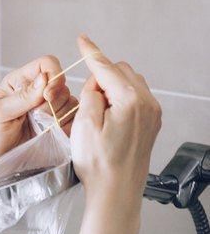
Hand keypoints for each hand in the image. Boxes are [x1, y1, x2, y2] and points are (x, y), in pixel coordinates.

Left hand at [0, 55, 77, 181]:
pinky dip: (66, 126)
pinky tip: (50, 133)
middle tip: (36, 117)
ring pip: (70, 102)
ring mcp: (48, 110)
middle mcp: (37, 92)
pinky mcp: (55, 127)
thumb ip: (23, 96)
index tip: (47, 96)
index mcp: (21, 81)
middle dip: (53, 102)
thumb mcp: (0, 112)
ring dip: (58, 115)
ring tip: (40, 127)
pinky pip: (73, 120)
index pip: (47, 64)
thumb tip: (44, 79)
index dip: (54, 75)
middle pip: (62, 85)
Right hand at [70, 35, 161, 217]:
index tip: (82, 39)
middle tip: (86, 101)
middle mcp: (148, 104)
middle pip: (121, 72)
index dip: (91, 53)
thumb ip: (90, 94)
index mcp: (131, 101)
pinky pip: (136, 99)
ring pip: (129, 85)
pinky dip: (120, 100)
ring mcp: (152, 115)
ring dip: (111, 89)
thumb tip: (96, 83)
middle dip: (101, 78)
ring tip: (97, 114)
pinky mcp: (151, 125)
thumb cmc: (99, 165)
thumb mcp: (84, 124)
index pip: (107, 68)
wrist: (116, 194)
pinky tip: (108, 119)